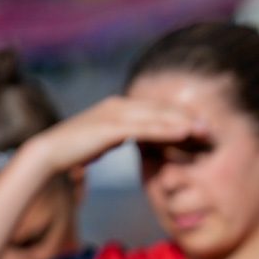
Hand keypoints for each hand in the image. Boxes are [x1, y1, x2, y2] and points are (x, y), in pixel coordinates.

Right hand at [30, 95, 207, 174]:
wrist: (48, 153)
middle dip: (186, 116)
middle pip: (159, 109)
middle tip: (210, 126)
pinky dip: (167, 129)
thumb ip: (120, 136)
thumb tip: (132, 140)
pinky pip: (145, 128)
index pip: (153, 109)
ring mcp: (114, 114)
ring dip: (182, 122)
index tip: (198, 125)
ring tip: (204, 129)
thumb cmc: (75, 150)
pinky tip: (184, 133)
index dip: (177, 116)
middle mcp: (118, 105)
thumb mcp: (103, 140)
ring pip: (156, 116)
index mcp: (117, 107)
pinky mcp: (111, 127)